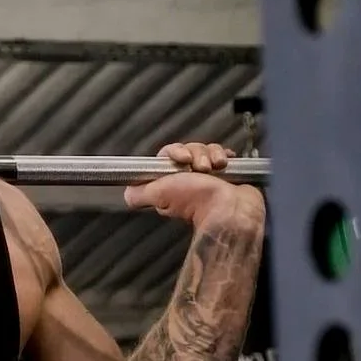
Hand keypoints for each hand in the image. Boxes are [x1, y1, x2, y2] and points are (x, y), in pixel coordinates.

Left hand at [123, 141, 264, 228]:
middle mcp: (188, 180)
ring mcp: (208, 177)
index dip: (175, 152)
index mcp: (171, 184)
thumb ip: (139, 194)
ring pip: (205, 150)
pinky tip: (223, 165)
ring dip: (210, 154)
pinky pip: (221, 154)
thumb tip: (128, 193)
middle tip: (199, 167)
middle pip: (188, 149)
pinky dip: (222, 156)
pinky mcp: (224, 174)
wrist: (232, 210)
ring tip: (214, 168)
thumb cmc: (200, 204)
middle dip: (195, 153)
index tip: (181, 158)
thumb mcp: (159, 196)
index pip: (168, 155)